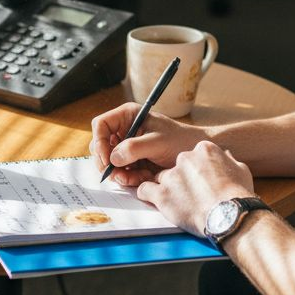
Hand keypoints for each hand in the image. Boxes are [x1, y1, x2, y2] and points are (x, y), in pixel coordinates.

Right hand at [89, 102, 204, 185]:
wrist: (194, 154)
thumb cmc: (181, 140)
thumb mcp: (158, 142)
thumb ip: (134, 148)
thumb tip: (113, 158)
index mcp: (127, 116)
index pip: (101, 125)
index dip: (99, 142)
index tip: (108, 159)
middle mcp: (124, 130)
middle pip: (100, 146)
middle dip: (108, 163)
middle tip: (119, 175)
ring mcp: (126, 146)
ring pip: (108, 162)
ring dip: (120, 173)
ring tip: (139, 177)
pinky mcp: (131, 161)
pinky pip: (119, 172)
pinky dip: (128, 178)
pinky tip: (144, 177)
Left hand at [136, 141, 255, 234]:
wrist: (230, 215)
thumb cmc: (238, 195)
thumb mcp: (241, 170)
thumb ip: (229, 161)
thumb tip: (226, 155)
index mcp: (204, 150)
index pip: (192, 156)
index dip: (194, 170)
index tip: (197, 180)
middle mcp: (184, 158)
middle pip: (175, 166)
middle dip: (180, 179)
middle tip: (188, 194)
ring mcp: (171, 176)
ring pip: (160, 178)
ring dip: (166, 188)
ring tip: (176, 202)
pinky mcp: (161, 194)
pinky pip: (145, 190)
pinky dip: (148, 195)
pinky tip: (155, 201)